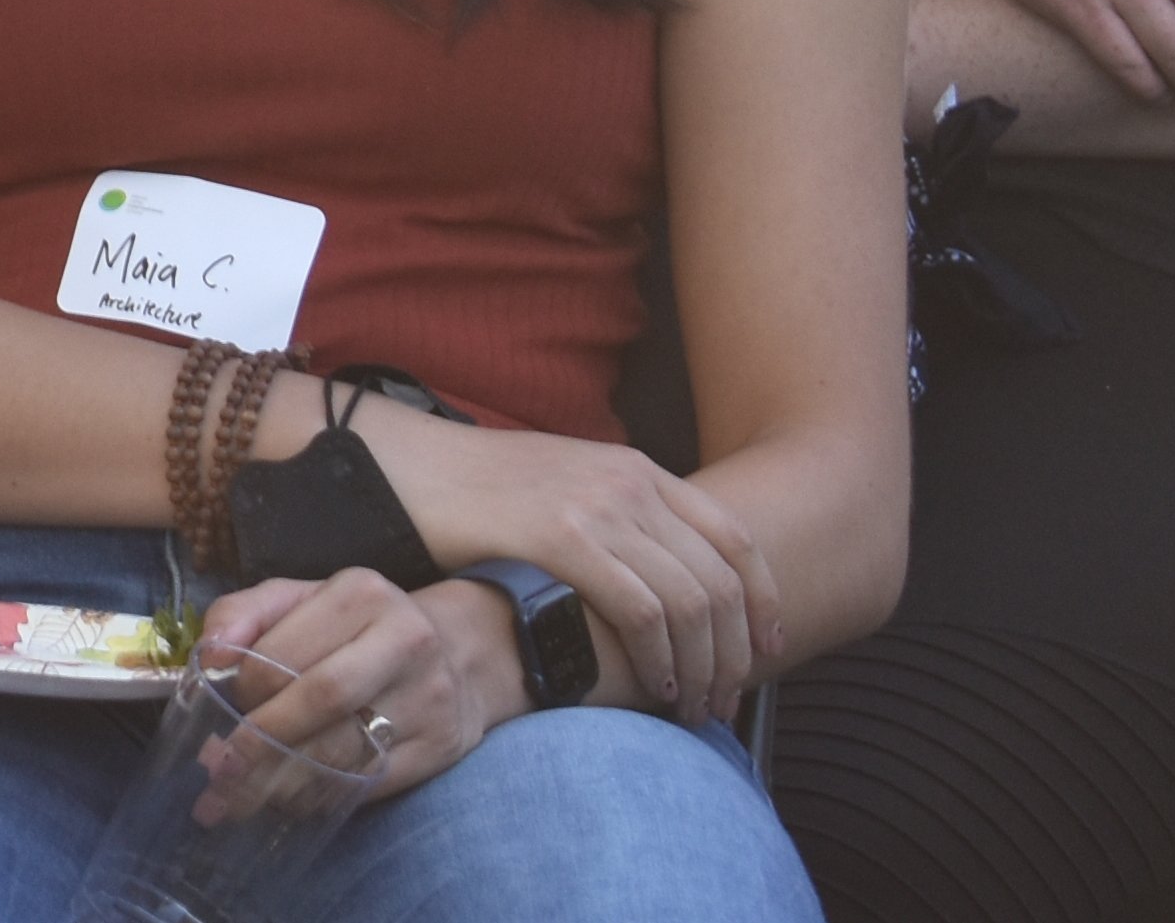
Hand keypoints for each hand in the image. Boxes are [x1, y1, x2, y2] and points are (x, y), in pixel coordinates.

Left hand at [195, 570, 497, 808]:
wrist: (460, 653)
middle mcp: (403, 641)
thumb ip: (244, 614)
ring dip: (282, 779)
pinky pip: (369, 782)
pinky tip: (289, 799)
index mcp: (360, 595)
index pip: (286, 652)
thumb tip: (210, 656)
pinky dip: (321, 796)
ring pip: (345, 749)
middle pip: (320, 699)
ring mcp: (428, 697)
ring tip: (240, 795)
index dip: (244, 689)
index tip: (215, 710)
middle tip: (220, 769)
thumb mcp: (302, 599)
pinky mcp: (440, 746)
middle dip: (261, 740)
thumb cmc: (358, 627)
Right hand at [350, 402, 776, 724]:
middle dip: (733, 654)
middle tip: (723, 702)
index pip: (735, 538)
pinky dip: (658, 656)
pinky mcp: (561, 534)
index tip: (765, 652)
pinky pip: (641, 608)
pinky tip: (653, 685)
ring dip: (701, 668)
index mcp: (637, 468)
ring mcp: (597, 505)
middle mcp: (630, 481)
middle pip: (721, 581)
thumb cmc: (479, 493)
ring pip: (690, 603)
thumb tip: (663, 578)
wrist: (409, 468)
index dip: (762, 602)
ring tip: (691, 707)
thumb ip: (619, 519)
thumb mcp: (566, 488)